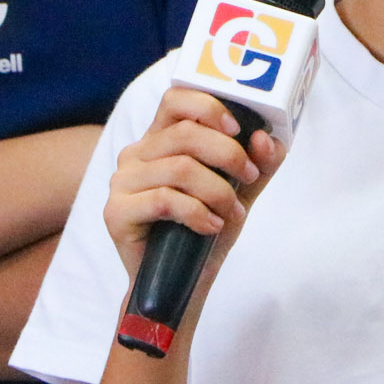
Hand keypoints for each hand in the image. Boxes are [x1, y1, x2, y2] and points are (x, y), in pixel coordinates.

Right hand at [105, 88, 284, 278]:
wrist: (180, 285)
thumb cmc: (205, 232)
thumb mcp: (241, 193)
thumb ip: (259, 164)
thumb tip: (267, 139)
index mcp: (160, 139)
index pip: (176, 98)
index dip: (210, 107)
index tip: (239, 130)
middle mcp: (136, 154)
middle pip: (186, 133)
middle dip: (229, 154)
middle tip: (250, 177)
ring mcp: (122, 182)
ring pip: (180, 168)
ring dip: (218, 191)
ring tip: (231, 213)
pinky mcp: (116, 212)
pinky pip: (165, 200)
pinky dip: (198, 213)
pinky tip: (211, 227)